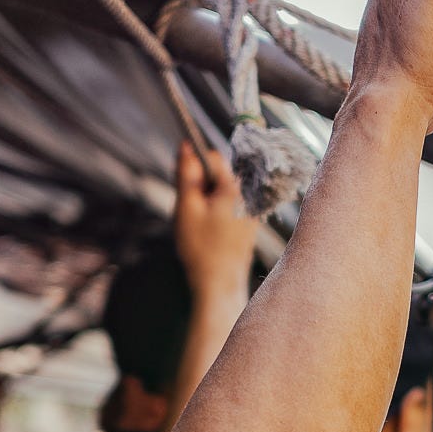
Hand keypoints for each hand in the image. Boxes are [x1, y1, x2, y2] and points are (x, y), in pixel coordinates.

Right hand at [173, 143, 256, 297]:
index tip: (181, 183)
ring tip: (198, 224)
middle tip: (189, 210)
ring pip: (222, 191)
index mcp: (235, 188)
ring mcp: (252, 210)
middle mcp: (249, 196)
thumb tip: (186, 146)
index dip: (192, 166)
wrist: (219, 285)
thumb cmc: (201, 249)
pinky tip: (209, 232)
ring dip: (206, 200)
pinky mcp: (250, 223)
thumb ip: (186, 173)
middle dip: (200, 185)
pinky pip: (229, 206)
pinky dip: (215, 212)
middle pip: (218, 174)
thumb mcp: (186, 207)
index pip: (212, 157)